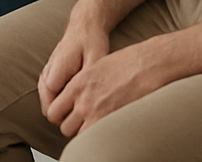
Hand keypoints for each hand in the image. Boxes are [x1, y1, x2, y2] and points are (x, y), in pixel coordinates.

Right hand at [38, 12, 110, 117]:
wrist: (83, 25)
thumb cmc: (91, 41)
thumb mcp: (97, 60)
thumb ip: (90, 81)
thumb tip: (93, 102)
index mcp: (57, 70)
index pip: (51, 106)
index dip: (65, 117)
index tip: (82, 119)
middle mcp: (47, 72)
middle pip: (46, 107)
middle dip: (62, 115)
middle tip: (83, 116)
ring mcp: (45, 72)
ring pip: (46, 102)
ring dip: (60, 108)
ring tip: (79, 109)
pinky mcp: (48, 73)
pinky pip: (48, 95)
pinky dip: (59, 101)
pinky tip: (74, 99)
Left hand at [41, 32, 166, 136]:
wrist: (147, 65)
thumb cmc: (125, 63)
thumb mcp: (95, 68)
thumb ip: (80, 85)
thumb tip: (75, 97)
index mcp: (77, 85)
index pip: (54, 111)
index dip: (60, 115)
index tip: (67, 115)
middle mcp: (84, 102)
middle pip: (65, 127)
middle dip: (72, 127)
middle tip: (82, 122)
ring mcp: (99, 114)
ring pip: (80, 136)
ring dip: (85, 132)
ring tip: (95, 124)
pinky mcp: (114, 122)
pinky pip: (98, 138)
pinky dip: (100, 136)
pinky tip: (107, 127)